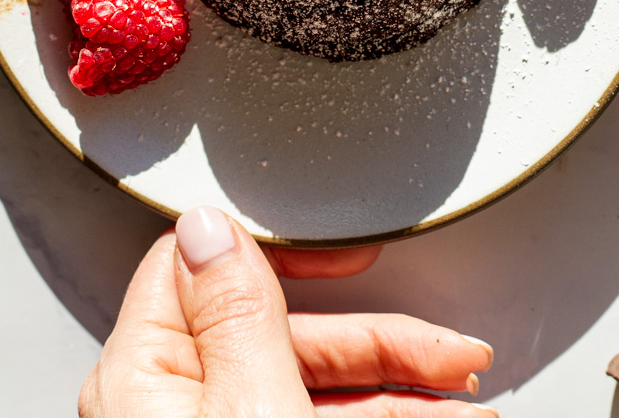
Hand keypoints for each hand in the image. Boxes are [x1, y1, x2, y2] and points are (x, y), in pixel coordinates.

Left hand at [79, 206, 496, 417]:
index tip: (355, 251)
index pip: (205, 265)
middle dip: (386, 340)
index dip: (288, 248)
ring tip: (472, 402)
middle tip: (453, 352)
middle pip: (288, 330)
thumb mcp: (251, 409)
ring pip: (318, 383)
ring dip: (404, 389)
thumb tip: (211, 220)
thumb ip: (236, 311)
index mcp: (146, 374)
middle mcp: (174, 401)